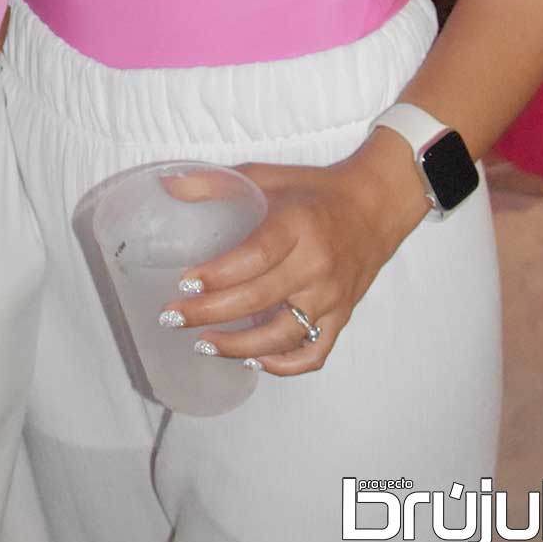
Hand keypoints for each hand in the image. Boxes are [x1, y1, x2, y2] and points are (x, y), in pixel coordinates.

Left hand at [164, 148, 424, 374]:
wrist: (375, 207)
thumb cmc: (315, 190)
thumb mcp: (267, 175)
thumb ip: (217, 182)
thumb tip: (168, 185)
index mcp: (299, 224)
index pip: (255, 255)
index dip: (218, 273)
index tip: (185, 282)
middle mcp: (317, 264)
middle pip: (259, 298)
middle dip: (211, 313)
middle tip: (173, 317)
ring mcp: (332, 296)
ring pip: (283, 335)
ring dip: (239, 346)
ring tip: (203, 344)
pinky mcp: (342, 317)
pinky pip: (314, 354)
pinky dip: (283, 365)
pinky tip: (252, 360)